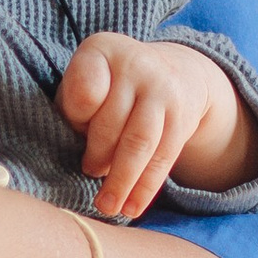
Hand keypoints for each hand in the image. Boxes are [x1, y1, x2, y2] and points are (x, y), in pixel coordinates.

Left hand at [59, 34, 257, 218]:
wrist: (174, 71)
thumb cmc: (110, 85)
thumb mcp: (86, 80)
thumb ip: (74, 109)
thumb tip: (81, 163)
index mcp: (101, 50)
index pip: (86, 88)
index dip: (77, 116)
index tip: (73, 132)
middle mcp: (136, 64)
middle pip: (113, 120)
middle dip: (98, 154)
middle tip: (88, 173)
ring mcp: (163, 89)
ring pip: (140, 142)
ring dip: (122, 180)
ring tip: (107, 206)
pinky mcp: (183, 116)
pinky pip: (163, 157)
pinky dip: (145, 187)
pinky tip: (132, 207)